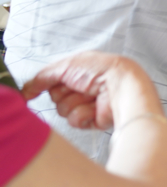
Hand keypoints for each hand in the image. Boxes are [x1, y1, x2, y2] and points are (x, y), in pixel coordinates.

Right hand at [21, 52, 155, 130]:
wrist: (122, 86)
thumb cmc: (101, 70)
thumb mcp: (66, 65)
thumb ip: (43, 77)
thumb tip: (25, 89)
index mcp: (79, 73)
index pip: (51, 82)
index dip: (46, 84)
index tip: (38, 87)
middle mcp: (83, 88)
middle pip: (55, 97)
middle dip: (65, 92)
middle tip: (80, 85)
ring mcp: (88, 104)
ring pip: (63, 110)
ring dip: (75, 101)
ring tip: (92, 95)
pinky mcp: (92, 120)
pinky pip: (75, 121)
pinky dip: (83, 113)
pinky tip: (96, 106)